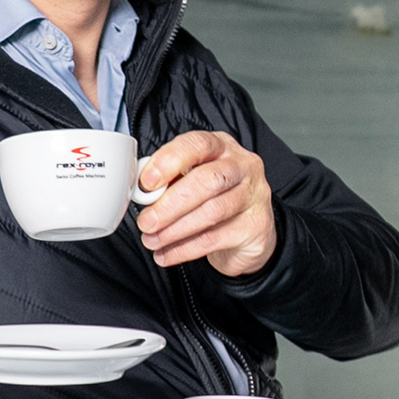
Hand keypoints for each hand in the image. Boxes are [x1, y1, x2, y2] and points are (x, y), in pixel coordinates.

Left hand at [137, 131, 277, 276]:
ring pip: (212, 211)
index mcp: (221, 147)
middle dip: (171, 204)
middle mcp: (243, 166)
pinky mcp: (257, 225)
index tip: (147, 182)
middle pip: (207, 180)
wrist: (248, 230)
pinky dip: (185, 249)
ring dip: (175, 230)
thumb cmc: (213, 199)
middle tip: (147, 221)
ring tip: (152, 240)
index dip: (170, 161)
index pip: (197, 145)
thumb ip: (169, 182)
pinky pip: (216, 238)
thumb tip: (142, 193)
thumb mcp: (191, 181)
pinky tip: (167, 254)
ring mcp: (254, 195)